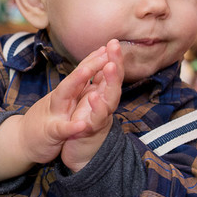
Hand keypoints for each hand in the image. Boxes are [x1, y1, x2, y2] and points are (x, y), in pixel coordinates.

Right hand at [0, 43, 115, 180]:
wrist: (21, 142)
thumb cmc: (43, 121)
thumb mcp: (59, 103)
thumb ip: (72, 88)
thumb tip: (87, 70)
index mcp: (64, 95)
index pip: (80, 74)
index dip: (93, 60)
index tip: (107, 46)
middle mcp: (58, 100)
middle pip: (74, 79)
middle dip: (88, 65)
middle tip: (104, 51)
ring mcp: (53, 115)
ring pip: (64, 96)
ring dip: (75, 82)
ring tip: (87, 70)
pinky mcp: (50, 134)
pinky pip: (61, 129)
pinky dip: (71, 127)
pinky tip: (82, 124)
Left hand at [61, 40, 122, 171]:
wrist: (81, 154)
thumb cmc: (85, 124)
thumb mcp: (91, 100)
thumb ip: (99, 83)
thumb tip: (106, 60)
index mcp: (100, 95)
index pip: (108, 74)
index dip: (112, 59)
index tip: (112, 42)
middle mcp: (103, 105)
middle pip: (112, 84)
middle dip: (114, 65)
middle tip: (115, 48)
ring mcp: (98, 118)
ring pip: (107, 101)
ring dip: (109, 85)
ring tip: (109, 68)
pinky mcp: (90, 132)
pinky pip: (94, 121)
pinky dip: (95, 111)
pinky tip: (94, 98)